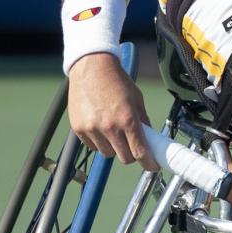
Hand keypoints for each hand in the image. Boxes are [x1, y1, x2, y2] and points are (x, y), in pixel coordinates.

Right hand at [67, 52, 158, 169]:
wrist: (91, 67)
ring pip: (107, 153)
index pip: (140, 152)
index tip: (152, 166)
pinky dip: (98, 141)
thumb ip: (143, 120)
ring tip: (113, 129)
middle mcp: (110, 127)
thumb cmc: (116, 80)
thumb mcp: (136, 99)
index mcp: (128, 119)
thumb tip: (150, 138)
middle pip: (124, 158)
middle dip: (131, 154)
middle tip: (132, 145)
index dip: (148, 163)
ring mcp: (93, 129)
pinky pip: (92, 146)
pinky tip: (100, 126)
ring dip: (113, 147)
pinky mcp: (79, 129)